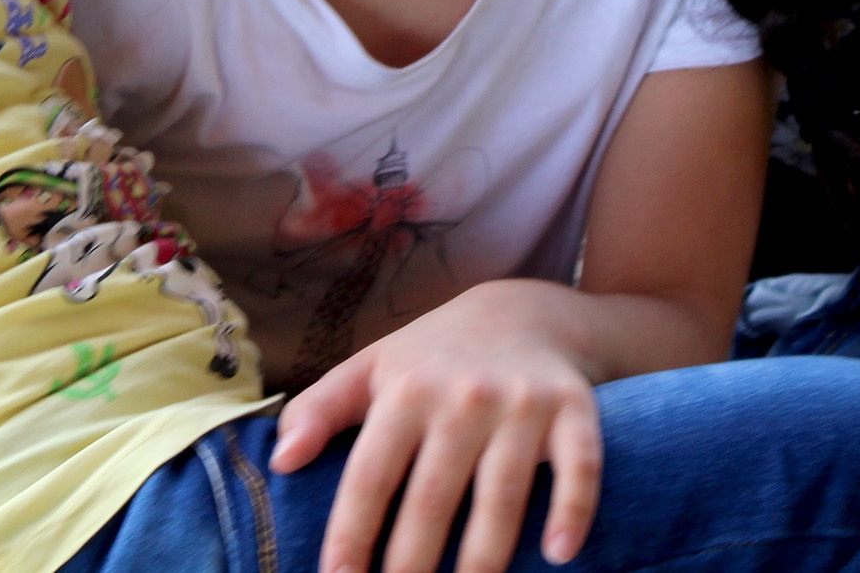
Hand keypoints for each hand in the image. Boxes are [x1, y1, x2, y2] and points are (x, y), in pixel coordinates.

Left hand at [269, 282, 604, 572]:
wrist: (525, 312)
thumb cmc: (433, 357)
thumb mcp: (371, 367)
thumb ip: (320, 409)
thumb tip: (280, 460)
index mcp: (407, 390)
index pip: (370, 475)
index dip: (351, 534)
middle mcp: (464, 396)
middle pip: (433, 497)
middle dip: (412, 564)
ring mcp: (522, 404)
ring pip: (502, 492)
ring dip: (484, 558)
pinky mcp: (573, 409)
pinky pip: (579, 465)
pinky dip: (573, 509)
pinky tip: (558, 554)